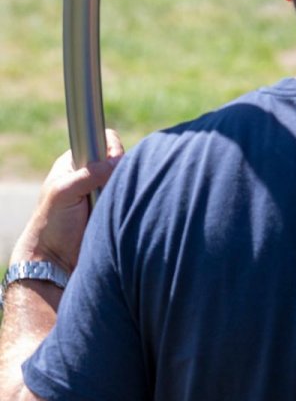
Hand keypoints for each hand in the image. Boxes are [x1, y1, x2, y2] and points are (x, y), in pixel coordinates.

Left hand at [10, 130, 123, 271]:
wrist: (56, 262)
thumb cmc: (52, 226)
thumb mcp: (63, 193)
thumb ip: (88, 174)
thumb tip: (118, 163)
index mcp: (77, 164)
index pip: (104, 142)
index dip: (111, 150)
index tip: (109, 166)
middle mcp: (94, 175)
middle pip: (121, 159)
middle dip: (123, 171)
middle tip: (112, 189)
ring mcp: (107, 192)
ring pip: (130, 179)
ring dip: (127, 190)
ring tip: (115, 205)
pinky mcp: (118, 208)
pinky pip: (135, 197)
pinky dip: (134, 201)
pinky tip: (127, 210)